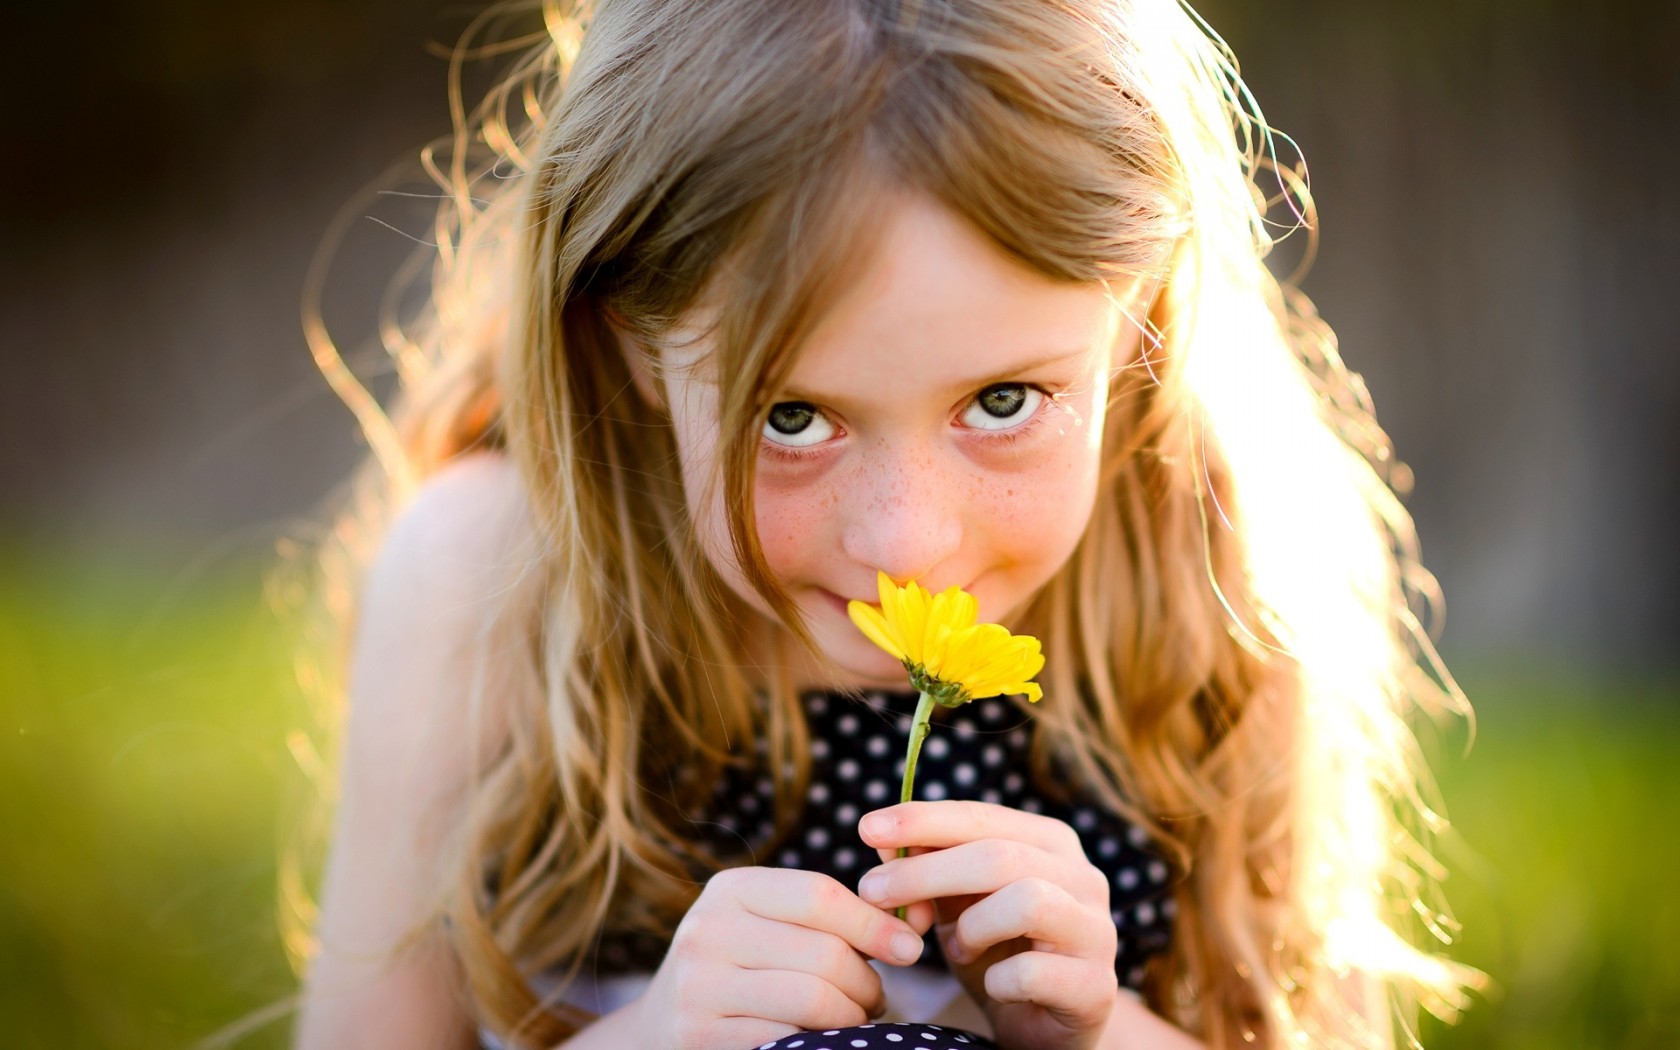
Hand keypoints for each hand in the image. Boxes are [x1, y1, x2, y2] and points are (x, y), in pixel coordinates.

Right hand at [631, 865, 929, 1049]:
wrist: (662, 1026)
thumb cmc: (742, 968)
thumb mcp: (769, 925)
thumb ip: (832, 916)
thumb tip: (912, 924)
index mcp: (730, 889)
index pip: (820, 895)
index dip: (874, 923)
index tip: (910, 948)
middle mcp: (707, 931)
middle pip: (824, 953)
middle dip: (867, 983)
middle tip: (875, 999)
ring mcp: (700, 987)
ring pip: (814, 1001)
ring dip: (853, 1018)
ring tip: (855, 1019)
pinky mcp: (702, 1036)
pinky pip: (789, 1041)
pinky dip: (822, 1044)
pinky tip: (824, 1041)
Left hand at [856, 801, 1118, 1049]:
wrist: (1043, 1027)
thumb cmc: (996, 952)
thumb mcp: (956, 905)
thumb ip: (927, 869)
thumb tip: (883, 843)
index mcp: (1051, 843)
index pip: (982, 816)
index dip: (923, 819)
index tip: (867, 828)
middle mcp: (1084, 877)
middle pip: (1000, 856)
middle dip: (926, 871)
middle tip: (872, 891)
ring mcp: (1097, 931)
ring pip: (1029, 901)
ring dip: (973, 926)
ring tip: (954, 947)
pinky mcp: (1097, 987)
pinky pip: (1034, 973)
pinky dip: (997, 979)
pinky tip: (991, 984)